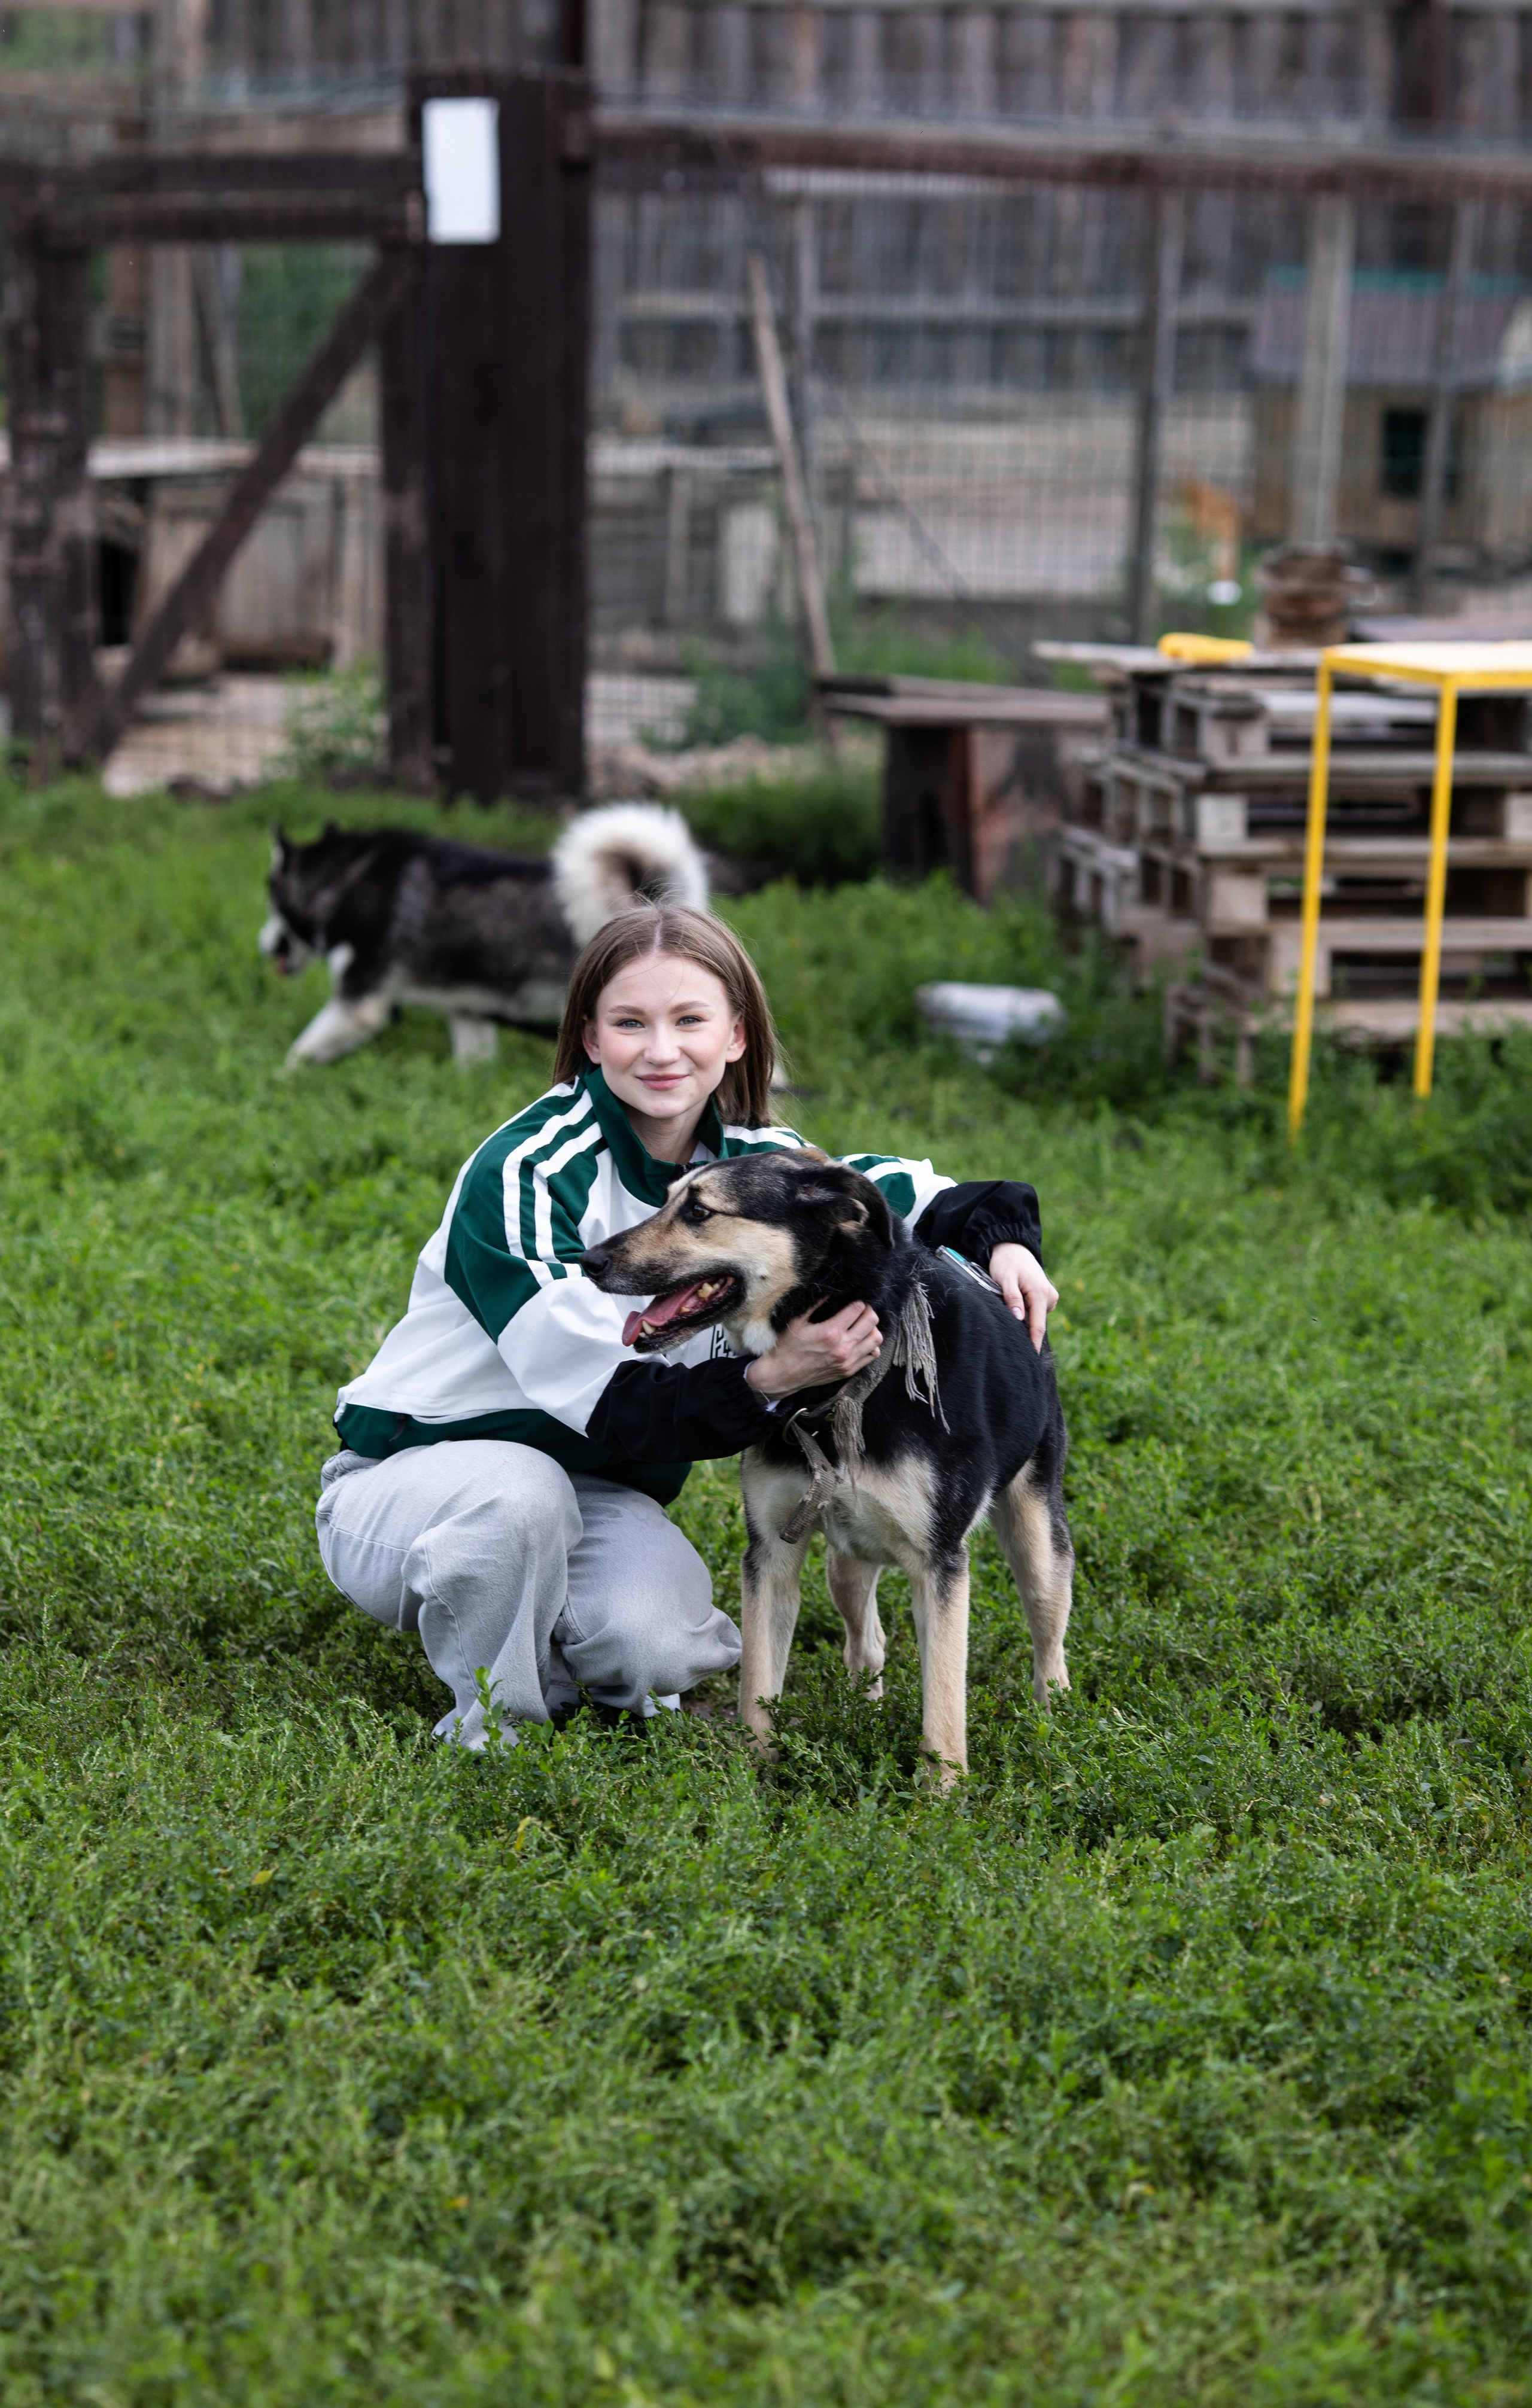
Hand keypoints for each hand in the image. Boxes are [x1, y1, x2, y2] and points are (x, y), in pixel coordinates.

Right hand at [745, 1300, 882, 1398]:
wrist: (783, 1375)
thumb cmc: (788, 1347)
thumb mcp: (797, 1321)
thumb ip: (816, 1304)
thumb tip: (831, 1289)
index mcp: (831, 1332)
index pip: (857, 1308)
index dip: (858, 1300)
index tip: (854, 1300)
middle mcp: (843, 1347)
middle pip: (872, 1321)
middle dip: (868, 1310)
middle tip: (860, 1310)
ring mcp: (848, 1361)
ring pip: (876, 1338)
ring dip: (872, 1328)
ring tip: (861, 1325)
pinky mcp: (849, 1370)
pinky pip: (872, 1355)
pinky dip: (871, 1346)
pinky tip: (860, 1341)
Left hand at [989, 1243, 1057, 1351]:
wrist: (1014, 1248)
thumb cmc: (1007, 1263)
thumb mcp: (1005, 1279)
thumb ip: (1012, 1298)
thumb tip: (1019, 1319)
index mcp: (1040, 1293)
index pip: (1038, 1325)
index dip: (1034, 1343)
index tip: (1031, 1359)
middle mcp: (1049, 1295)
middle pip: (1037, 1322)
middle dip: (1026, 1331)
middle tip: (1010, 1335)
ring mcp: (1050, 1295)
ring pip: (1036, 1317)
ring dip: (1025, 1318)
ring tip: (1009, 1304)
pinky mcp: (1047, 1295)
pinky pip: (1037, 1310)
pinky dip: (1028, 1311)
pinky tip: (1018, 1302)